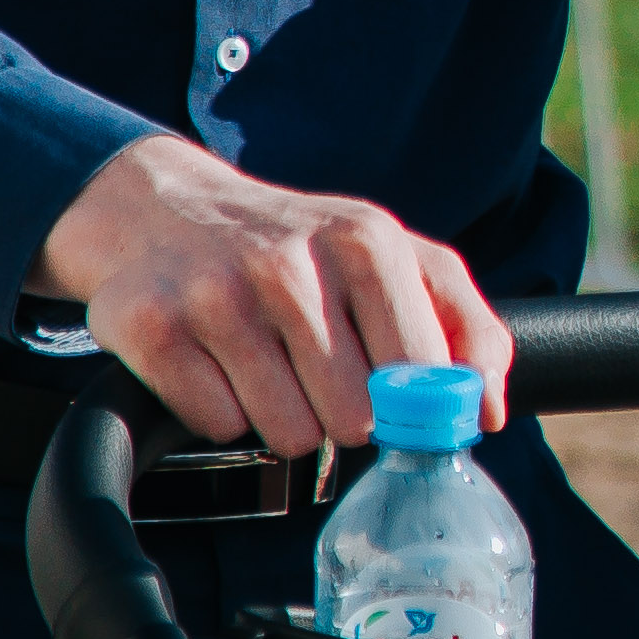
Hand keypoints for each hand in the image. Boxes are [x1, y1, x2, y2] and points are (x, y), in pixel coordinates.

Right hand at [42, 137, 509, 454]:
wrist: (166, 206)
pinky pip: (218, 426)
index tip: (399, 401)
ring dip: (285, 419)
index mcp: (367, 241)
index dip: (414, 404)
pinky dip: (222, 413)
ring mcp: (216, 295)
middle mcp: (290, 263)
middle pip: (355, 416)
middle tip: (321, 375)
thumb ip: (466, 324)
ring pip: (288, 432)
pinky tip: (218, 366)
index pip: (422, 373)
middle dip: (345, 415)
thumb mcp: (395, 257)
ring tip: (270, 367)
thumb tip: (487, 411)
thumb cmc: (300, 247)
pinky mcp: (152, 329)